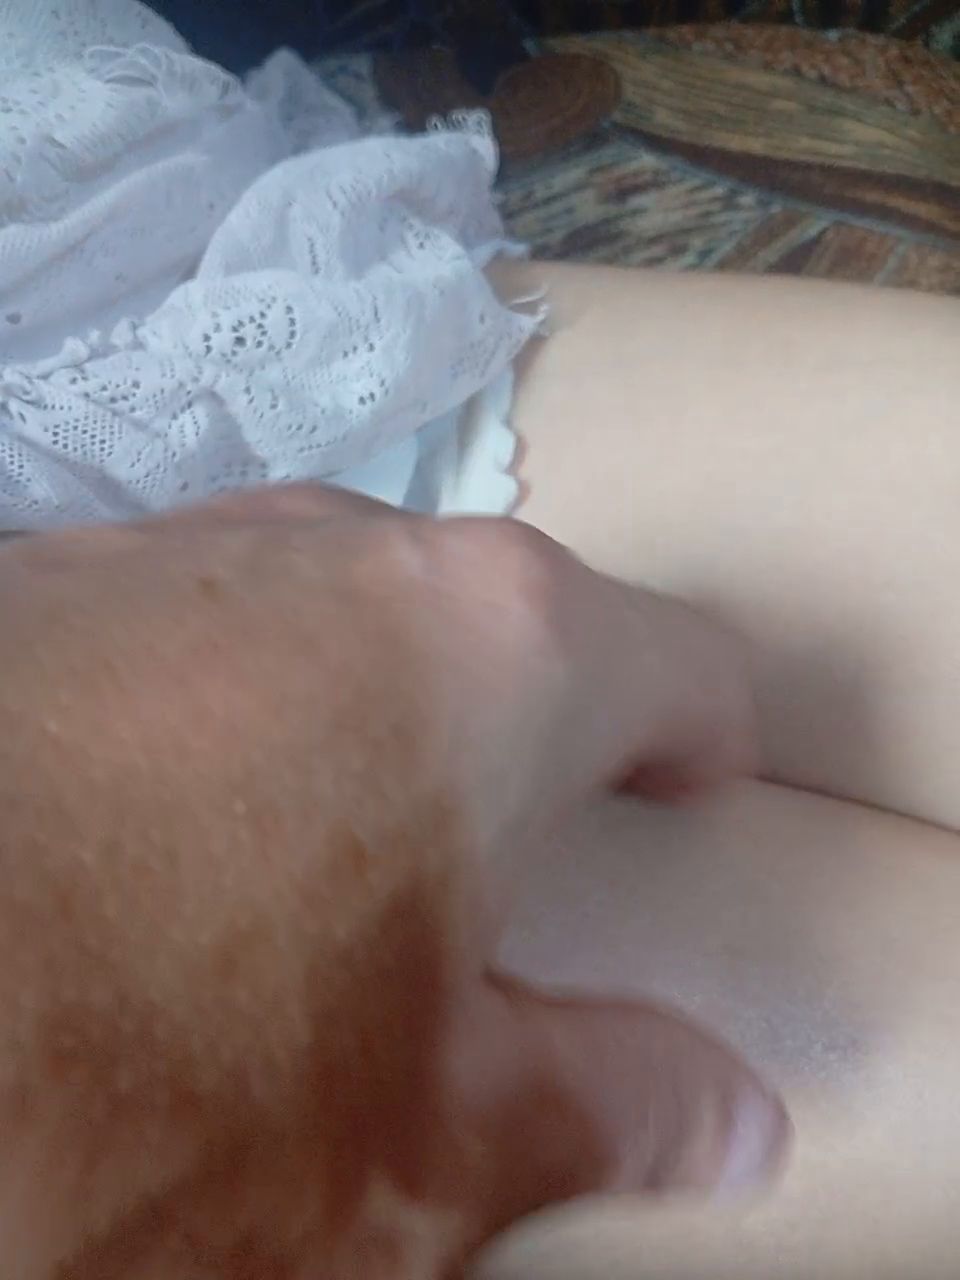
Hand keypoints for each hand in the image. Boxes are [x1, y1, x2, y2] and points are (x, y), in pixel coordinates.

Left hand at [0, 486, 785, 1278]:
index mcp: (488, 652)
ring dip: (368, 724)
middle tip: (503, 869)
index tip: (686, 801)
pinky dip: (225, 713)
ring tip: (319, 866)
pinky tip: (159, 831)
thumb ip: (600, 1104)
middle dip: (525, 740)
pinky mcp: (40, 578)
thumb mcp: (413, 1144)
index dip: (702, 741)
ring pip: (341, 618)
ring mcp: (176, 549)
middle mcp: (340, 552)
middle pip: (506, 627)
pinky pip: (197, 629)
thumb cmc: (148, 1081)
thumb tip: (732, 1122)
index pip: (682, 662)